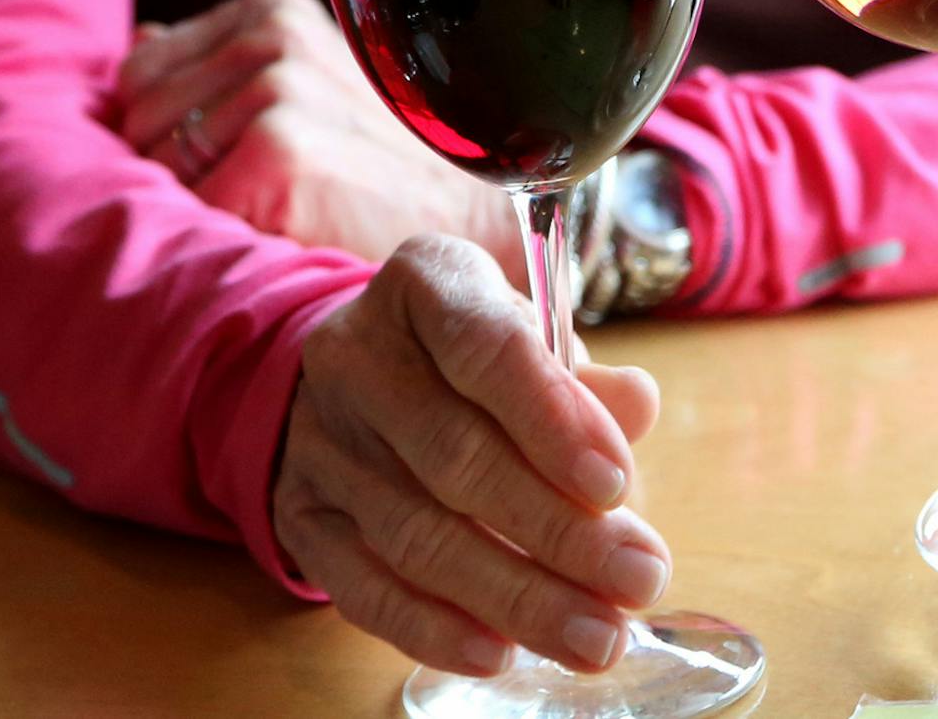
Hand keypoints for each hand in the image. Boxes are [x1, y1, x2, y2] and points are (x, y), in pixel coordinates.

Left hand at [116, 0, 522, 280]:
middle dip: (179, 168)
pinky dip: (223, 240)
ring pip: (154, 167)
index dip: (170, 130)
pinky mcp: (278, 152)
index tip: (235, 160)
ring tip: (275, 213)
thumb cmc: (384, 171)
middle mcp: (274, 36)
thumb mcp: (310, 90)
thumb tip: (140, 35)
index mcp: (274, 12)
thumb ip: (221, 62)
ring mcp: (278, 89)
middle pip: (137, 118)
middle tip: (260, 196)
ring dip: (200, 207)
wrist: (471, 226)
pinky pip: (188, 211)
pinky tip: (282, 237)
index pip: (141, 71)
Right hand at [275, 234, 668, 673]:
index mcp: (425, 284)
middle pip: (457, 457)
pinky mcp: (301, 516)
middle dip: (557, 531)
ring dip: (514, 595)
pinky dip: (433, 628)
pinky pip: (362, 586)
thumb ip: (582, 380)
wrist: (354, 373)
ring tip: (594, 636)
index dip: (553, 420)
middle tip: (636, 581)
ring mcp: (320, 441)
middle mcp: (357, 356)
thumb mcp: (531, 337)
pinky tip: (500, 652)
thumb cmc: (471, 355)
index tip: (616, 486)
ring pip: (417, 533)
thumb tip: (635, 406)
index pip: (485, 349)